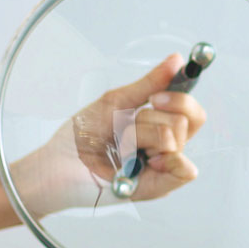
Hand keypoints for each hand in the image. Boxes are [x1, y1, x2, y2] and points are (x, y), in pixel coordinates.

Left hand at [13, 54, 208, 217]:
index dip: (181, 97)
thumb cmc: (81, 136)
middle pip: (186, 121)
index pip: (191, 111)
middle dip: (151, 118)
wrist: (57, 164)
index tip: (156, 97)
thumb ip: (149, 83)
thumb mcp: (117, 102)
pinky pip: (184, 171)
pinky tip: (144, 162)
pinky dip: (166, 159)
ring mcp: (162, 168)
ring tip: (120, 147)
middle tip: (125, 126)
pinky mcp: (158, 188)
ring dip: (140, 137)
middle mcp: (165, 147)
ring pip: (175, 139)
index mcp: (158, 125)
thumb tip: (177, 59)